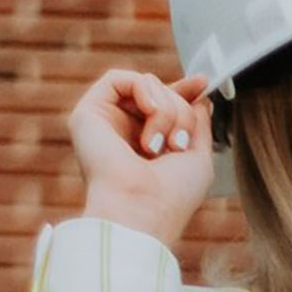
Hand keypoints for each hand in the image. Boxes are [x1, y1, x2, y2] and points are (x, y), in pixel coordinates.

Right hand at [70, 69, 214, 246]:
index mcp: (148, 145)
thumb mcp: (198, 157)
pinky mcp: (87, 114)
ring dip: (166, 109)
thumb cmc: (171, 197)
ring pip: (146, 85)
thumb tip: (198, 95)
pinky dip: (143, 90)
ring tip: (159, 144)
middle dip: (181, 110)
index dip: (185, 92)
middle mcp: (124, 133)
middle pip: (161, 93)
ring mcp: (105, 124)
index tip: (203, 84)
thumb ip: (198, 124)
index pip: (165, 106)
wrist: (142, 212)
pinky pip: (118, 78)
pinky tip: (150, 114)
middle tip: (178, 143)